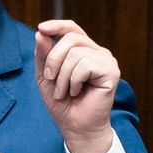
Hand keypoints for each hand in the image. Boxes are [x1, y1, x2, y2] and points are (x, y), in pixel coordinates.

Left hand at [34, 20, 118, 152]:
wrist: (75, 126)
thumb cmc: (62, 103)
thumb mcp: (46, 76)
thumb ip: (43, 55)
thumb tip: (40, 32)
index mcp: (84, 51)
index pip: (72, 29)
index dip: (57, 25)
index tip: (41, 28)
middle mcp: (97, 52)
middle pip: (70, 39)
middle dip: (53, 60)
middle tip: (50, 79)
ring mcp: (106, 61)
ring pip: (75, 53)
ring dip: (62, 77)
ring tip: (64, 92)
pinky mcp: (111, 71)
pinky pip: (85, 65)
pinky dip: (73, 81)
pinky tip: (76, 92)